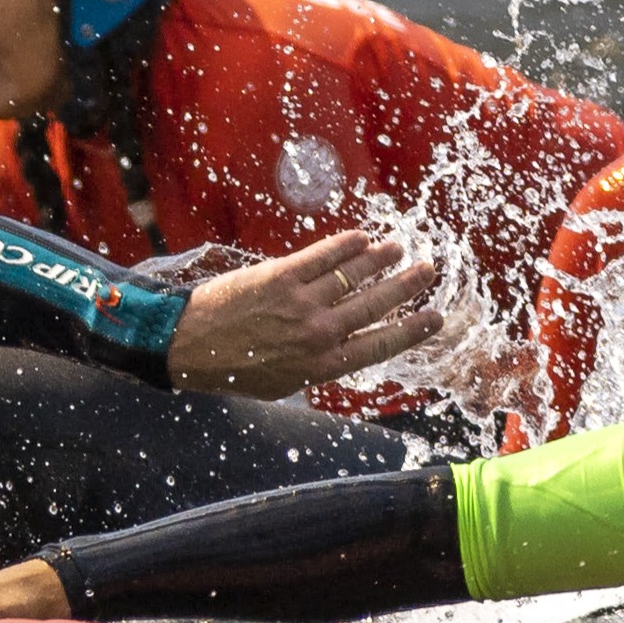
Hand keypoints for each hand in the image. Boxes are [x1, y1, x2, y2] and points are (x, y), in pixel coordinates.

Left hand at [162, 228, 440, 397]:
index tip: (436, 318)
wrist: (187, 347)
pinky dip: (348, 245)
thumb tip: (343, 352)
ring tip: (399, 248)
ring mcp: (301, 303)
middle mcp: (319, 335)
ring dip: (382, 259)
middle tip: (429, 270)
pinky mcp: (281, 276)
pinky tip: (362, 238)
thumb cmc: (234, 369)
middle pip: (377, 306)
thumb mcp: (283, 384)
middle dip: (408, 287)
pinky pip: (324, 256)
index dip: (413, 330)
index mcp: (323, 366)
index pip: (381, 345)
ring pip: (355, 276)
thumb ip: (316, 366)